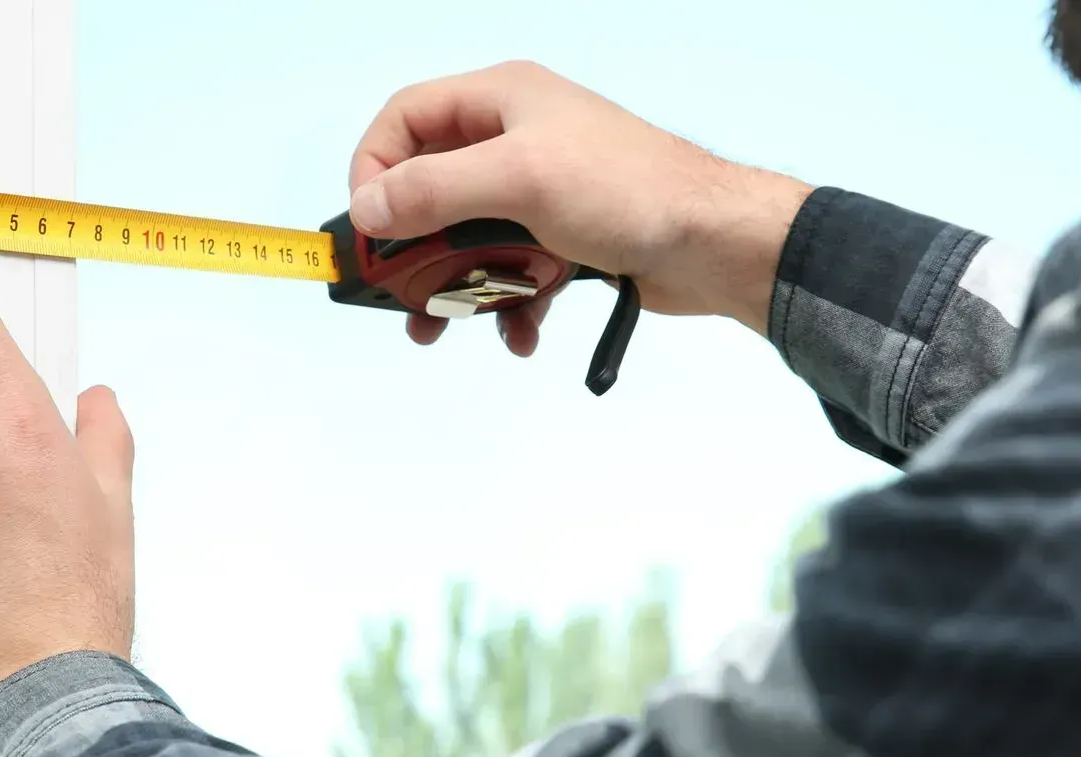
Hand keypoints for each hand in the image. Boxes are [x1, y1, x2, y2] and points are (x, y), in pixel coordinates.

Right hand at [348, 60, 814, 352]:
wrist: (712, 242)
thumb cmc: (625, 191)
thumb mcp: (518, 180)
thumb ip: (434, 190)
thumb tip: (367, 208)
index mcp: (500, 100)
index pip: (405, 119)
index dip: (375, 168)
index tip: (369, 228)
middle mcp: (516, 138)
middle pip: (431, 187)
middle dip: (412, 246)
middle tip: (398, 294)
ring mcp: (541, 190)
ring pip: (469, 238)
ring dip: (455, 286)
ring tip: (442, 329)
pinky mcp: (564, 237)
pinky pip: (513, 269)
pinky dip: (508, 302)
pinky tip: (521, 332)